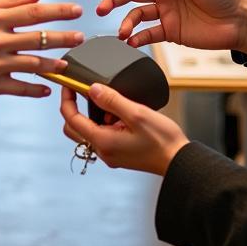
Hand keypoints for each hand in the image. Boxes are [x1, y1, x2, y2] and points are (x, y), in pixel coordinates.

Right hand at [0, 0, 83, 100]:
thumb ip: (7, 1)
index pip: (34, 11)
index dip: (59, 10)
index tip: (77, 10)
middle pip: (39, 37)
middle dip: (64, 36)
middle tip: (81, 37)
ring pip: (34, 64)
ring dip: (55, 63)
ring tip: (67, 62)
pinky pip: (21, 88)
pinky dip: (36, 88)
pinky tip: (47, 87)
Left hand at [59, 84, 187, 175]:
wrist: (179, 161)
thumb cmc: (162, 140)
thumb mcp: (137, 113)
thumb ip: (112, 100)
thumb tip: (92, 88)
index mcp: (103, 141)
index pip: (71, 119)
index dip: (67, 99)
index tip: (69, 84)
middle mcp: (103, 150)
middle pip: (74, 128)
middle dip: (74, 107)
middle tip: (83, 90)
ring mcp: (110, 153)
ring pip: (87, 131)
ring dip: (91, 114)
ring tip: (109, 102)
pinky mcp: (118, 152)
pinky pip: (101, 135)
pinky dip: (103, 122)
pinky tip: (120, 114)